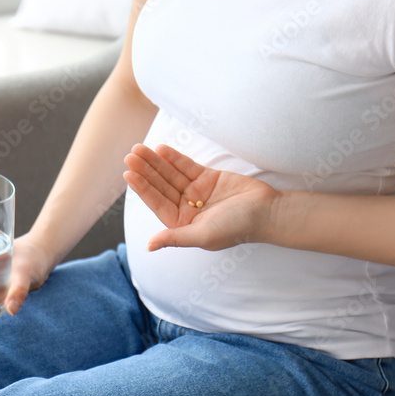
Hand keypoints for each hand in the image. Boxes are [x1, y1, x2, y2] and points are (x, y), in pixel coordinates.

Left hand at [123, 143, 278, 251]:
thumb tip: (148, 246)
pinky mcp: (208, 178)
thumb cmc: (236, 228)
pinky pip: (187, 166)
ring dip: (156, 162)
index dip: (143, 188)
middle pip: (161, 186)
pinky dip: (174, 158)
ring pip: (171, 174)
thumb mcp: (202, 235)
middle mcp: (186, 208)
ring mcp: (197, 192)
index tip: (129, 173)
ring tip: (140, 148)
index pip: (157, 203)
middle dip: (146, 171)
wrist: (266, 212)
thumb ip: (174, 238)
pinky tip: (161, 149)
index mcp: (182, 224)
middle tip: (131, 155)